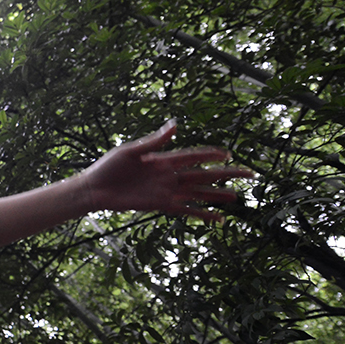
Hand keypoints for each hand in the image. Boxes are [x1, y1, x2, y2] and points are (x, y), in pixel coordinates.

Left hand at [78, 121, 252, 222]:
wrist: (94, 189)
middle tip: (249, 173)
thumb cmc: (108, 167)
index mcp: (163, 159)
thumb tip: (176, 125)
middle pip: (204, 174)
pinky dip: (201, 214)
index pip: (194, 156)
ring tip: (237, 196)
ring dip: (217, 195)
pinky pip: (185, 210)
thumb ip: (154, 141)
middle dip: (226, 173)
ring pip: (199, 193)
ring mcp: (166, 191)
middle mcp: (169, 175)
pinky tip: (217, 219)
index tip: (229, 152)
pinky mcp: (160, 205)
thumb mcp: (130, 151)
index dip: (211, 154)